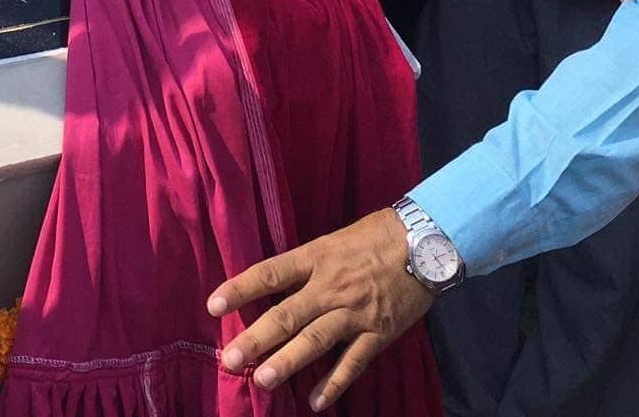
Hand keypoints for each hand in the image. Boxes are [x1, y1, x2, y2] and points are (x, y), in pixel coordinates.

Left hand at [209, 208, 430, 410]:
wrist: (425, 241)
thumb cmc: (374, 237)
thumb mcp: (332, 241)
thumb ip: (304, 266)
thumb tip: (270, 286)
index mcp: (316, 258)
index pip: (270, 273)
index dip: (240, 288)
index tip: (213, 305)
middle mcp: (331, 286)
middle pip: (287, 314)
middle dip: (256, 338)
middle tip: (230, 358)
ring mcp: (355, 312)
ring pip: (316, 340)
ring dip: (288, 361)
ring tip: (262, 380)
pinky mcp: (379, 332)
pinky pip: (353, 362)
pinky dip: (334, 382)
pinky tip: (315, 401)